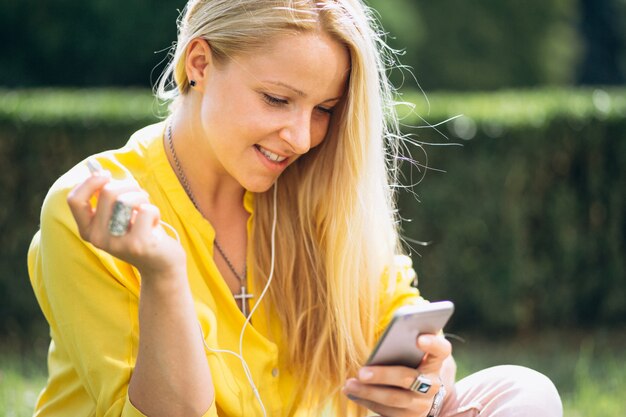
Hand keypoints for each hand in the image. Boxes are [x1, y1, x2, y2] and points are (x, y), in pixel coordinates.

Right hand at [67, 171, 185, 279]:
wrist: (161, 264)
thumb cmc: (140, 232)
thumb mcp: (119, 215)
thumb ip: (108, 197)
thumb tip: (99, 171)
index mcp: (88, 230)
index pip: (74, 200)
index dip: (90, 181)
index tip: (106, 175)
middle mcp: (97, 238)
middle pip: (107, 192)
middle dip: (128, 185)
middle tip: (139, 194)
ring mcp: (116, 243)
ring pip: (125, 200)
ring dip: (141, 197)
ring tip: (146, 208)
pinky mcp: (137, 245)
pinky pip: (145, 210)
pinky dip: (154, 211)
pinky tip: (154, 224)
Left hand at [342, 334, 451, 416]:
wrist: (422, 393)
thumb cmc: (412, 362)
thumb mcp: (414, 350)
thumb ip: (407, 335)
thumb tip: (398, 317)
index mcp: (436, 362)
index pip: (441, 350)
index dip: (433, 344)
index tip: (419, 338)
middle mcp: (432, 384)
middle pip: (408, 378)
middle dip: (383, 375)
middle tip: (361, 372)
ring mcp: (421, 404)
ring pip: (393, 399)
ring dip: (368, 392)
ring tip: (349, 384)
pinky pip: (385, 412)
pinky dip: (365, 401)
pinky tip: (351, 392)